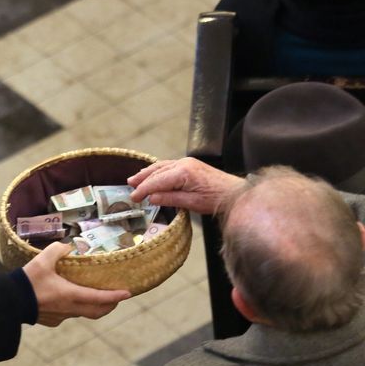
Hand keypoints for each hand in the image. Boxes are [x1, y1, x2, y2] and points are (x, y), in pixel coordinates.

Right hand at [22, 242, 130, 326]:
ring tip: (96, 297)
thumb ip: (57, 250)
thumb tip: (66, 247)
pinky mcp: (52, 320)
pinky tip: (70, 299)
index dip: (115, 296)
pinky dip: (76, 308)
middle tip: (116, 297)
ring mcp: (61, 316)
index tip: (127, 293)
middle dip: (109, 304)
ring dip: (93, 307)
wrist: (10, 303)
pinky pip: (69, 314)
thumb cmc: (27, 282)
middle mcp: (69, 309)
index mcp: (70, 295)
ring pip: (83, 314)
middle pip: (97, 311)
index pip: (99, 298)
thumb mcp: (42, 260)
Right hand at [127, 157, 244, 214]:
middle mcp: (184, 163)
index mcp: (183, 172)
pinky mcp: (190, 165)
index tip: (133, 197)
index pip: (157, 180)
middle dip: (142, 179)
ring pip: (162, 166)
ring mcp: (187, 162)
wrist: (234, 193)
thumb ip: (170, 199)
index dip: (143, 189)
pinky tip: (152, 174)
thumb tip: (152, 198)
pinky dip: (158, 171)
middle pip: (157, 171)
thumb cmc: (216, 199)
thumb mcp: (192, 203)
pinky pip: (169, 166)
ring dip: (148, 173)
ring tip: (135, 179)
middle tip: (130, 186)